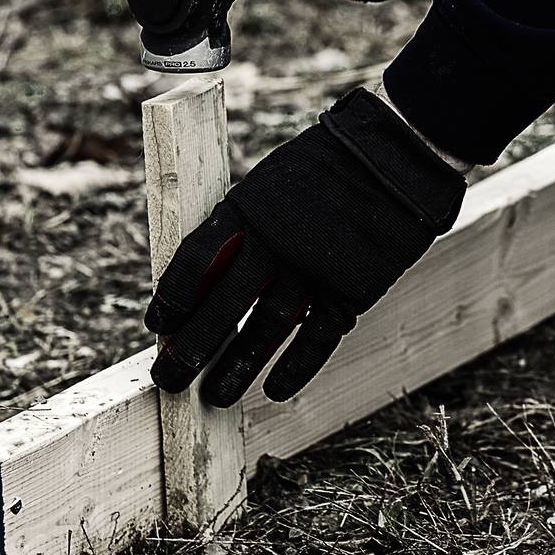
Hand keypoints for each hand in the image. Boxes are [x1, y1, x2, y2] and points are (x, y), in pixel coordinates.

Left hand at [146, 87, 465, 406]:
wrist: (395, 156)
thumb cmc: (326, 166)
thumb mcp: (271, 185)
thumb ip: (244, 228)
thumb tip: (210, 279)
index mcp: (246, 209)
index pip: (193, 262)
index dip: (171, 298)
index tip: (159, 325)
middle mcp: (273, 244)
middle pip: (221, 307)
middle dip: (190, 349)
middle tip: (169, 381)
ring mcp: (312, 270)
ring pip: (264, 331)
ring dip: (236, 368)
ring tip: (214, 397)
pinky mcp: (350, 290)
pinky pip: (315, 340)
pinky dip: (294, 368)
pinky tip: (275, 390)